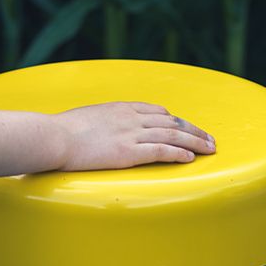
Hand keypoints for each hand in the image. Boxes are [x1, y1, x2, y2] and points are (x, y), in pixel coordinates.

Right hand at [52, 101, 215, 170]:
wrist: (55, 136)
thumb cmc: (64, 129)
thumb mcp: (88, 117)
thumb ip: (102, 120)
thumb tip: (101, 127)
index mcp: (122, 107)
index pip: (157, 111)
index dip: (175, 120)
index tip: (186, 127)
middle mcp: (131, 117)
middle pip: (172, 122)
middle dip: (194, 130)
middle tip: (210, 138)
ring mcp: (131, 133)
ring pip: (172, 135)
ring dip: (195, 142)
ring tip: (210, 149)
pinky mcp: (128, 152)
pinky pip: (160, 151)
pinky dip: (178, 153)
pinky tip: (190, 158)